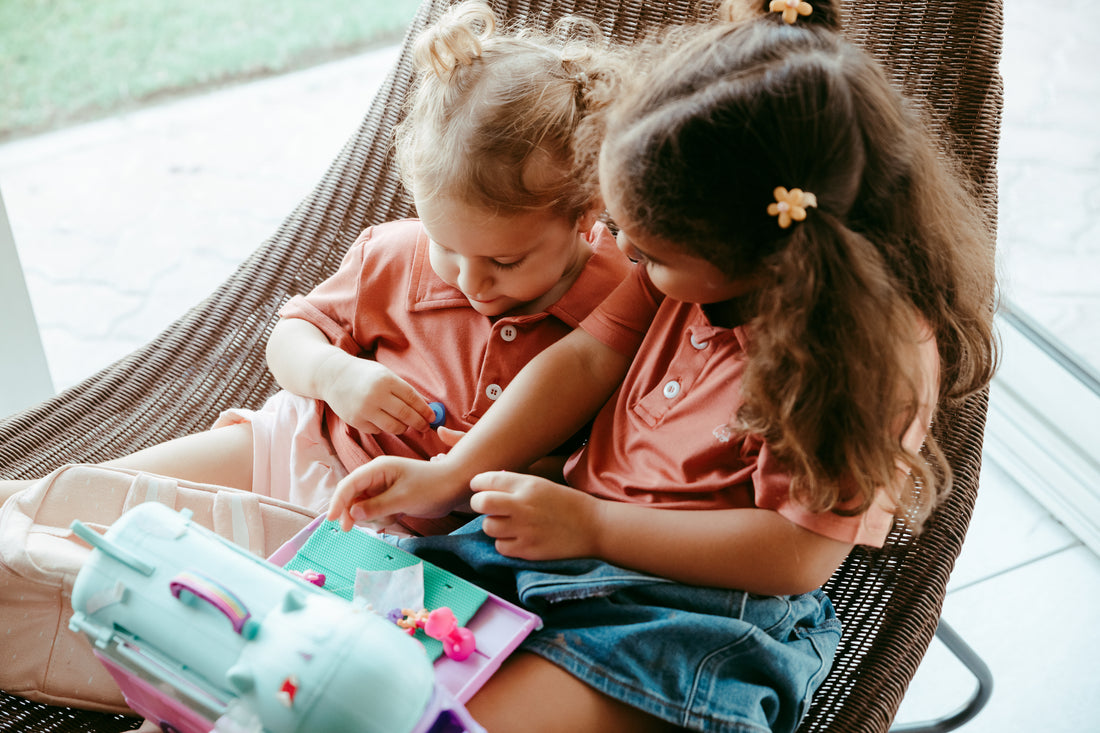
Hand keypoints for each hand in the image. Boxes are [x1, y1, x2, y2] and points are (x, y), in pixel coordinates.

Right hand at [320, 355, 435, 434]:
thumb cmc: (365, 375)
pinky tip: (383, 421)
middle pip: (405, 415)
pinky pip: (378, 430)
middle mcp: (376, 395)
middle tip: (425, 427)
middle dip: (419, 423)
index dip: (425, 410)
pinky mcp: (356, 421)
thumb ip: (403, 390)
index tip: (432, 417)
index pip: (412, 398)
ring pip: (394, 427)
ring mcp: (364, 409)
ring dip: (403, 428)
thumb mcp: (385, 374)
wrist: (332, 376)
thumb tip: (426, 407)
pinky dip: (384, 428)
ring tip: (405, 424)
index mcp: (386, 380)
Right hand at [327, 456, 470, 530]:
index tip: (332, 520)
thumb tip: (353, 514)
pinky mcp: (390, 497)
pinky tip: (395, 517)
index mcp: (378, 468)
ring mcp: (383, 487)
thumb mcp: (403, 498)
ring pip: (362, 507)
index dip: (337, 501)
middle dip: (353, 513)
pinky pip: (375, 511)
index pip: (349, 484)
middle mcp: (377, 476)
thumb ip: (376, 506)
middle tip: (352, 529)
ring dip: (371, 517)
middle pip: (352, 496)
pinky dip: (381, 518)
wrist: (454, 486)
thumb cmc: (431, 487)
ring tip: (392, 517)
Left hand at [468, 471, 600, 560]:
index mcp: (527, 485)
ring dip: (494, 525)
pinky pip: (500, 547)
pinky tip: (518, 538)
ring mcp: (524, 530)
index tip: (480, 488)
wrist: (594, 527)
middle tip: (488, 507)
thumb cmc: (567, 503)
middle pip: (480, 503)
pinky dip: (505, 543)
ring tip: (507, 524)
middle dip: (479, 504)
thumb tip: (488, 483)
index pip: (485, 481)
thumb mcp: (542, 485)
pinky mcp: (528, 550)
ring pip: (488, 527)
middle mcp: (522, 506)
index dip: (478, 485)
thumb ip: (515, 484)